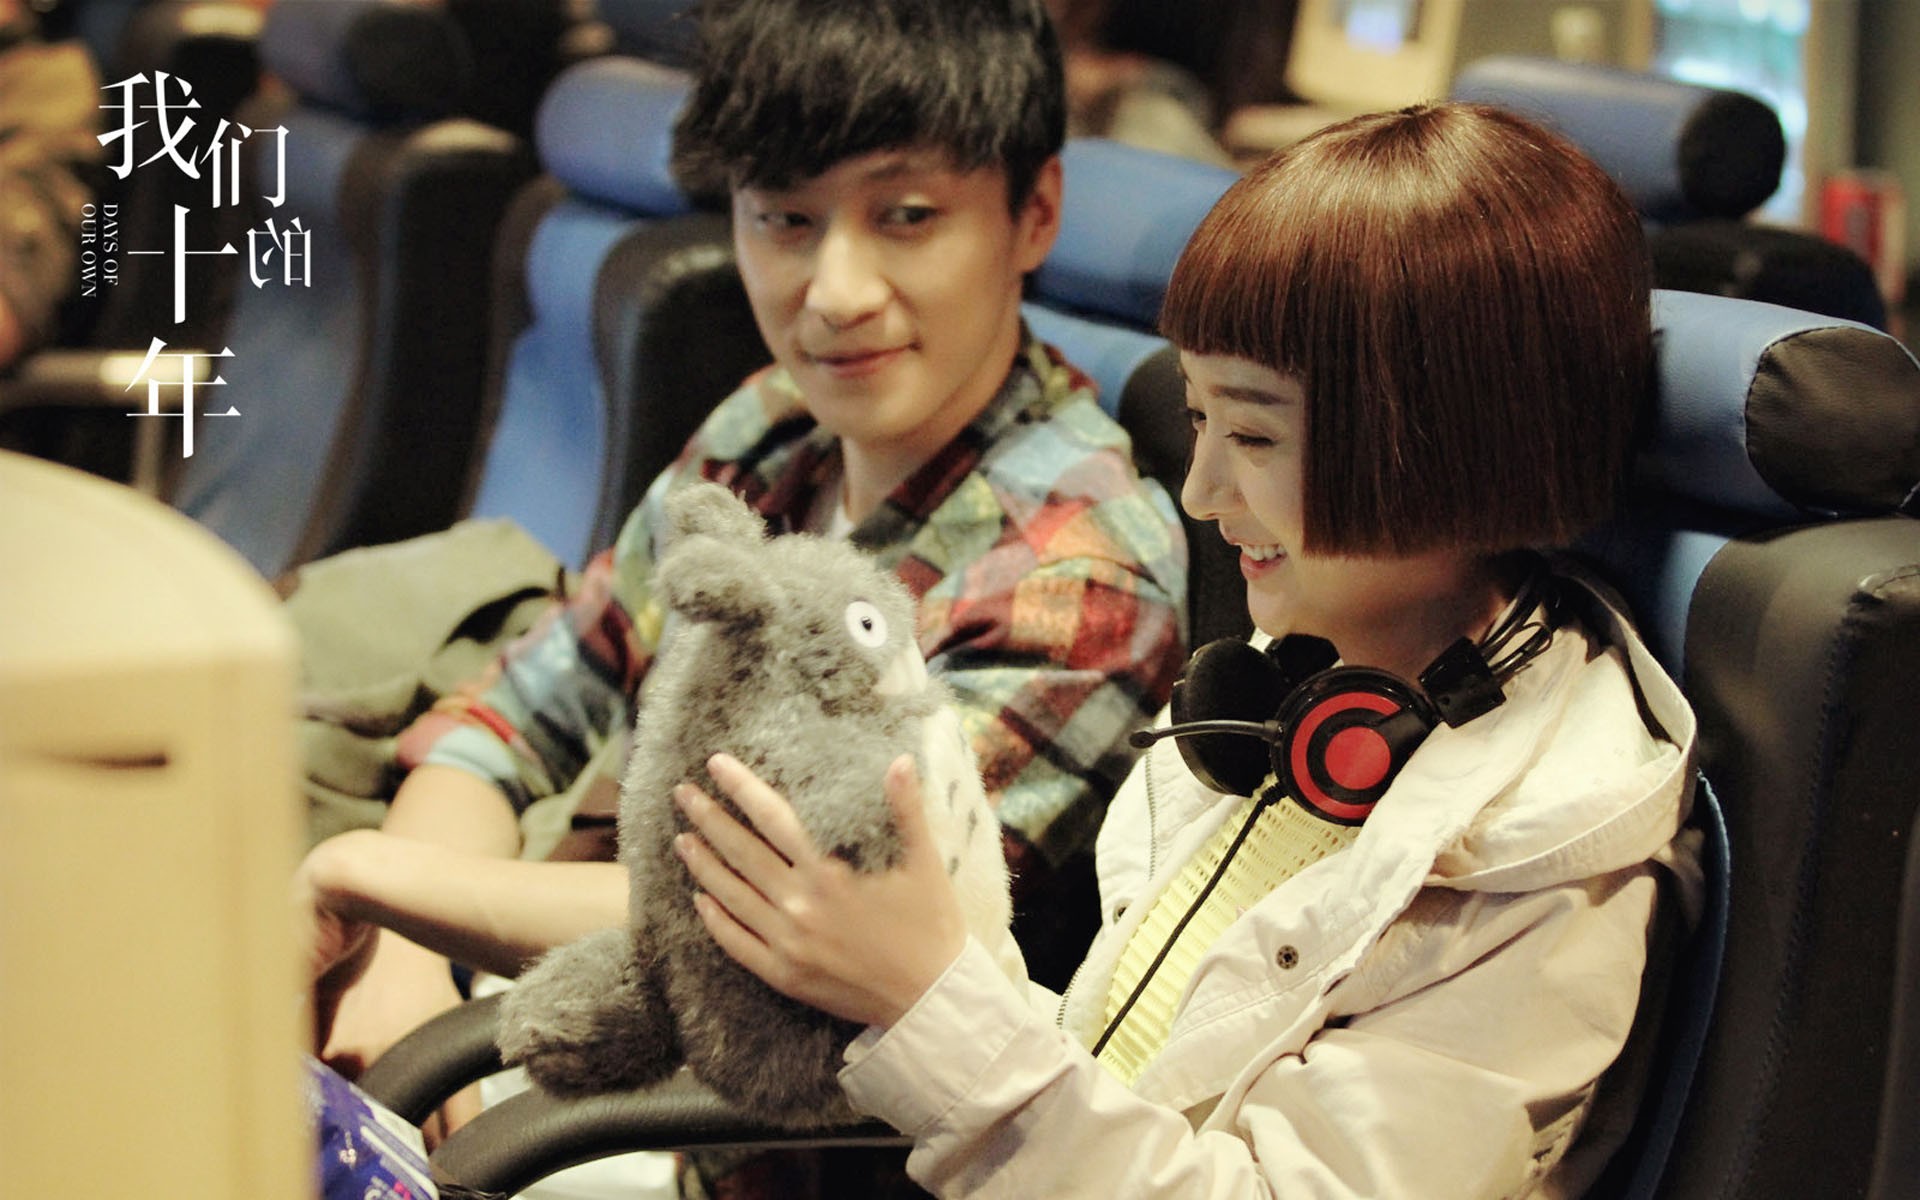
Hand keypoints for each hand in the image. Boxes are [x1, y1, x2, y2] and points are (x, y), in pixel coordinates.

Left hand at [674, 752, 968, 1027]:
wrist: (931, 999)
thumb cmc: (932, 926)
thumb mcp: (926, 863)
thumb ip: (906, 810)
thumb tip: (899, 760)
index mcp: (831, 872)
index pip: (773, 818)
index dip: (742, 788)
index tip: (716, 764)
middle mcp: (800, 905)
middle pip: (742, 852)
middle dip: (709, 819)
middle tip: (682, 793)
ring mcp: (787, 943)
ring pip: (731, 896)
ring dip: (703, 865)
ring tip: (681, 839)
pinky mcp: (784, 975)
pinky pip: (737, 944)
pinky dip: (715, 921)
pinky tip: (699, 900)